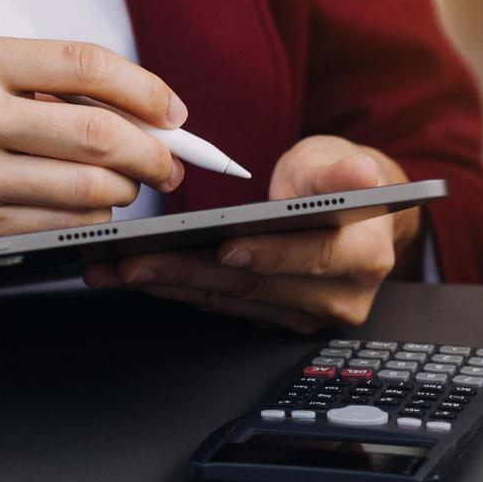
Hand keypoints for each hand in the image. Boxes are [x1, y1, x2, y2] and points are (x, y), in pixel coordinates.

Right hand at [0, 39, 186, 332]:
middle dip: (155, 152)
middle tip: (172, 160)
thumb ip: (38, 79)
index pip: (87, 64)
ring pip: (89, 185)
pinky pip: (64, 222)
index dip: (146, 89)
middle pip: (99, 132)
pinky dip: (93, 215)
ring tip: (128, 181)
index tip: (171, 110)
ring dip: (127, 188)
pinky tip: (88, 203)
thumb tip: (130, 99)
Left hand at [89, 136, 420, 331]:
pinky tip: (138, 274)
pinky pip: (220, 306)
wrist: (349, 215)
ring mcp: (304, 315)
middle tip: (137, 260)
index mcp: (363, 258)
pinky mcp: (272, 319)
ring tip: (119, 266)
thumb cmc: (336, 182)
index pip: (312, 259)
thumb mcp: (338, 162)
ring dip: (171, 285)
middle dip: (190, 272)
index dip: (268, 254)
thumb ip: (343, 172)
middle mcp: (338, 297)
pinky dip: (177, 289)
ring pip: (230, 302)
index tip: (226, 247)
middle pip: (256, 287)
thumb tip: (362, 174)